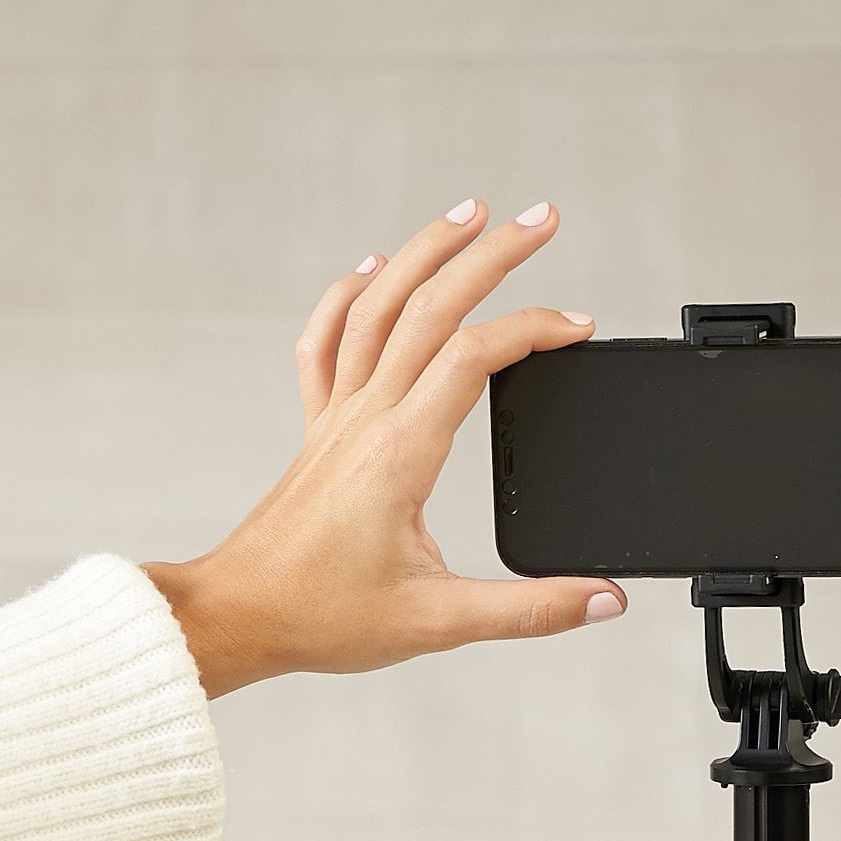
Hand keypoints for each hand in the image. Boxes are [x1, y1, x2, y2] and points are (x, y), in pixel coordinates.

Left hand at [144, 199, 622, 697]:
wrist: (236, 616)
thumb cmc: (321, 617)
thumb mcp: (438, 624)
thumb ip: (530, 611)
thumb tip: (604, 601)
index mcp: (400, 452)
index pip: (474, 357)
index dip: (534, 330)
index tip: (579, 329)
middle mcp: (365, 418)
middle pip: (430, 307)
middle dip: (491, 255)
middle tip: (540, 220)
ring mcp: (335, 417)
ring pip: (377, 307)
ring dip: (424, 252)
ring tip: (468, 216)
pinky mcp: (316, 430)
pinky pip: (327, 342)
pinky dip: (349, 295)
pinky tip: (371, 269)